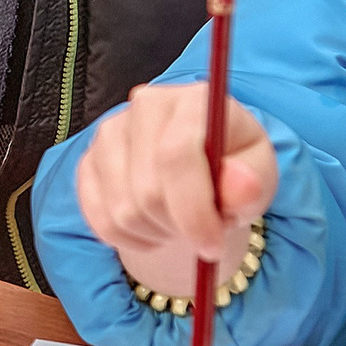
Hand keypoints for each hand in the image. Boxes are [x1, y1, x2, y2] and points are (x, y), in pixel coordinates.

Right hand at [75, 81, 278, 302]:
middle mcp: (144, 105)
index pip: (176, 154)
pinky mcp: (87, 160)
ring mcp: (110, 132)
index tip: (211, 245)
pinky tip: (151, 227)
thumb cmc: (234, 168)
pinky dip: (127, 237)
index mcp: (192, 100)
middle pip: (147, 189)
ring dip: (155, 234)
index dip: (193, 209)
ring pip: (122, 210)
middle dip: (177, 227)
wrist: (200, 169)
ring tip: (177, 224)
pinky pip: (97, 217)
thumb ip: (252, 183)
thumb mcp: (258, 175)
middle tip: (199, 235)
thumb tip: (242, 186)